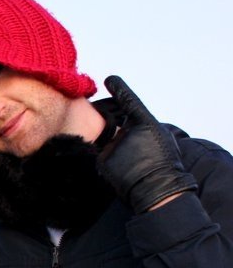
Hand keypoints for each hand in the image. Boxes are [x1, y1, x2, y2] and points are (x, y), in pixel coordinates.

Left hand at [97, 75, 196, 212]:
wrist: (158, 189)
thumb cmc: (164, 164)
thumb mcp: (161, 138)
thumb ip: (143, 128)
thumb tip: (128, 126)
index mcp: (146, 123)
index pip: (130, 101)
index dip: (119, 89)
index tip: (110, 79)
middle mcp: (127, 131)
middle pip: (120, 132)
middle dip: (127, 143)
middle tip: (142, 158)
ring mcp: (113, 146)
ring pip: (112, 147)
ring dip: (121, 156)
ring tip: (135, 168)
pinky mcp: (103, 161)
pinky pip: (106, 159)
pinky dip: (113, 166)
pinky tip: (126, 174)